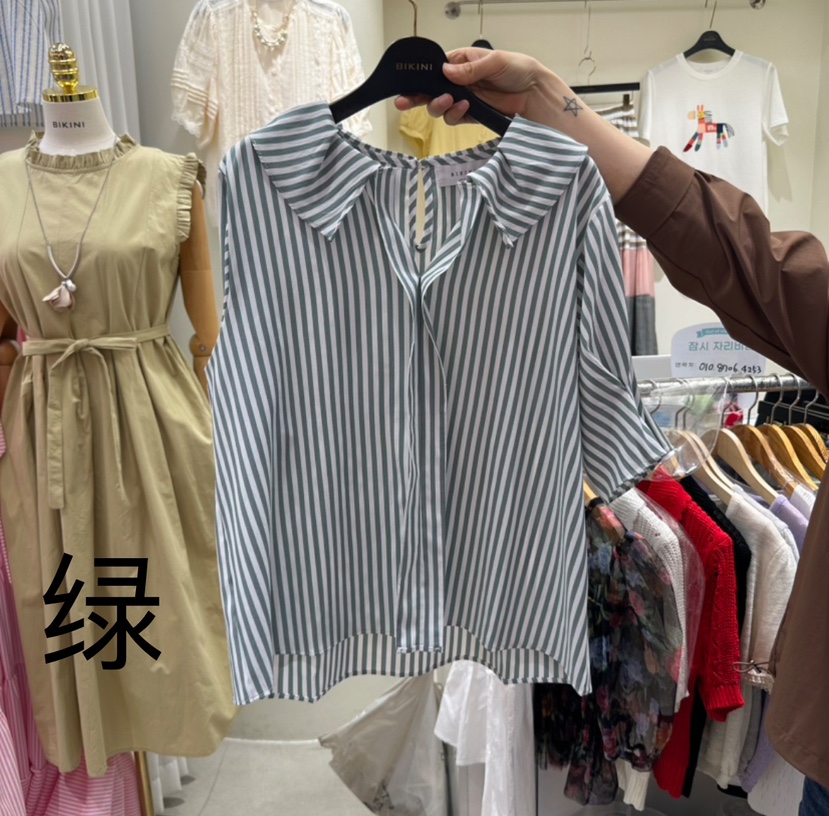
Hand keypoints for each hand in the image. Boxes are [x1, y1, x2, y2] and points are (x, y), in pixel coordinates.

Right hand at [395, 47, 549, 124]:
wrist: (535, 94)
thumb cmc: (519, 70)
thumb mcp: (495, 61)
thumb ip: (470, 69)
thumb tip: (446, 71)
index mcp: (462, 62)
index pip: (435, 69)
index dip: (420, 77)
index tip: (410, 84)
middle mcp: (460, 81)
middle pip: (430, 90)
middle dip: (417, 97)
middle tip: (406, 102)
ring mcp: (464, 99)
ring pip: (439, 107)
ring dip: (439, 106)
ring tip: (448, 101)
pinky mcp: (471, 115)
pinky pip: (454, 118)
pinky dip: (455, 115)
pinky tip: (464, 107)